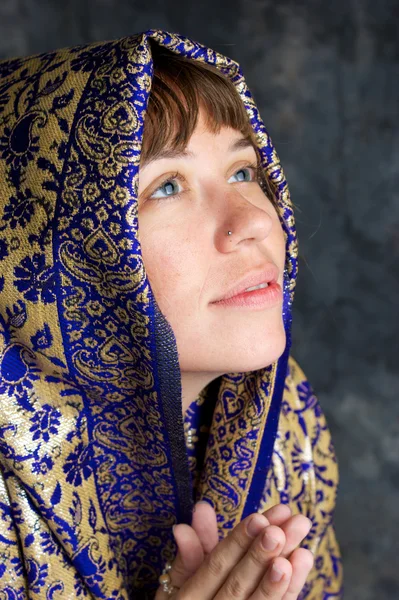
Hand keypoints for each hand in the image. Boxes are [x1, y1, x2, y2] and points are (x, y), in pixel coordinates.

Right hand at [155, 502, 313, 598]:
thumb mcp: (180, 580)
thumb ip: (192, 547)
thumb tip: (201, 509)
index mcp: (190, 597)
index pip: (215, 566)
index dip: (237, 542)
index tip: (258, 518)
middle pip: (238, 586)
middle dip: (259, 558)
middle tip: (278, 532)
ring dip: (279, 579)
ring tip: (299, 552)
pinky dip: (290, 589)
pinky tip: (301, 564)